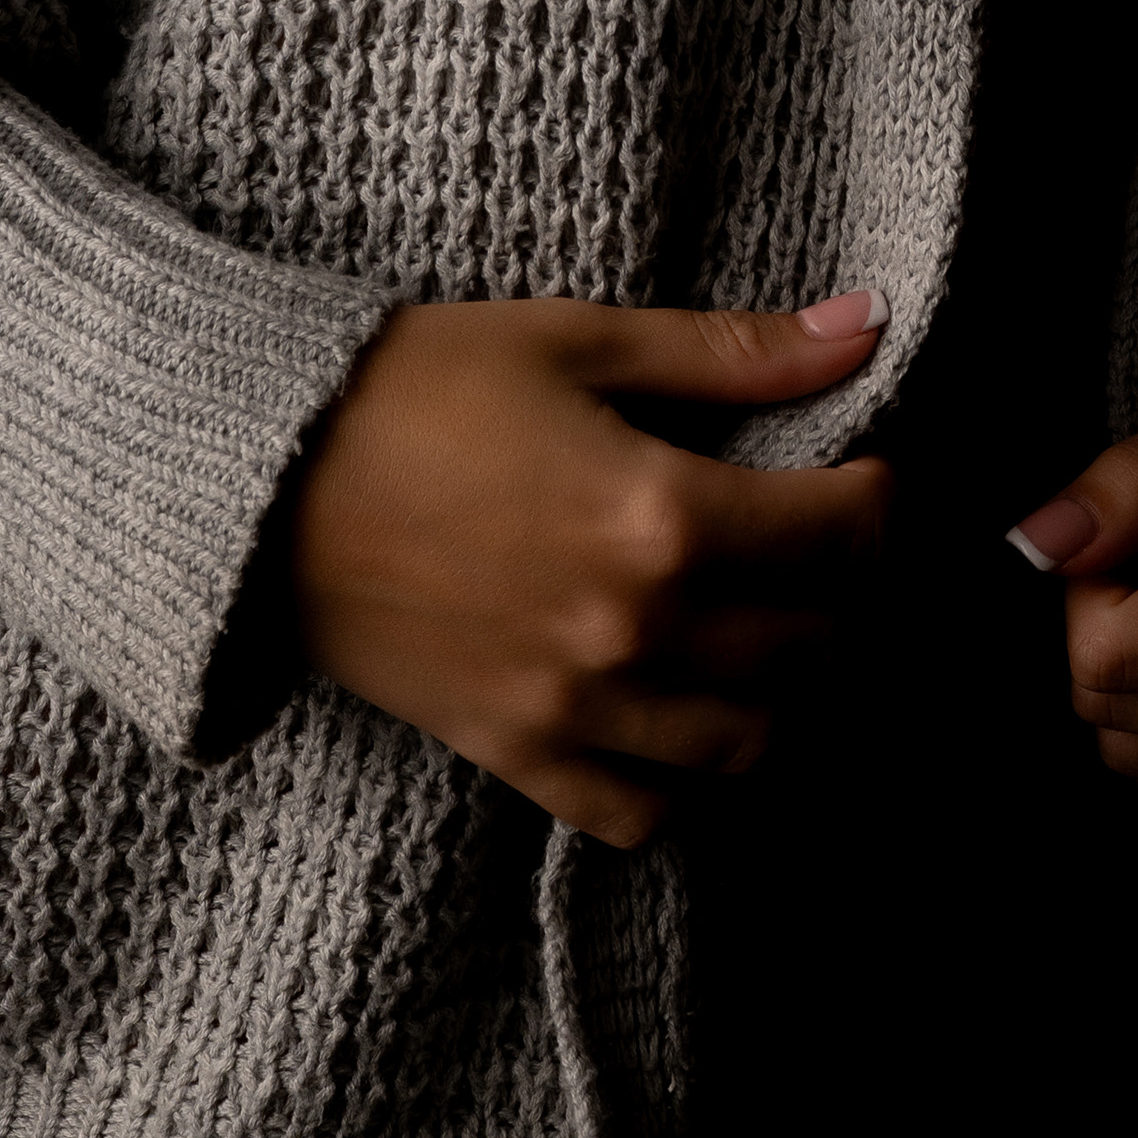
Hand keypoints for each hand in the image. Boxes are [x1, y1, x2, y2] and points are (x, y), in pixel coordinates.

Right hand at [289, 290, 893, 848]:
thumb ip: (730, 352)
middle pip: (816, 645)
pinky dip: (688, 781)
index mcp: (661, 517)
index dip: (885, 502)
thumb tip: (864, 323)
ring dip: (790, 687)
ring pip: (752, 743)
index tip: (875, 472)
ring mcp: (575, 711)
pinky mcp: (516, 755)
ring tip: (774, 623)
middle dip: (851, 593)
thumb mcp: (576, 340)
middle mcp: (635, 634)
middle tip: (832, 542)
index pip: (843, 539)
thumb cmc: (410, 386)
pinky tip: (686, 711)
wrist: (251, 480)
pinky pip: (643, 814)